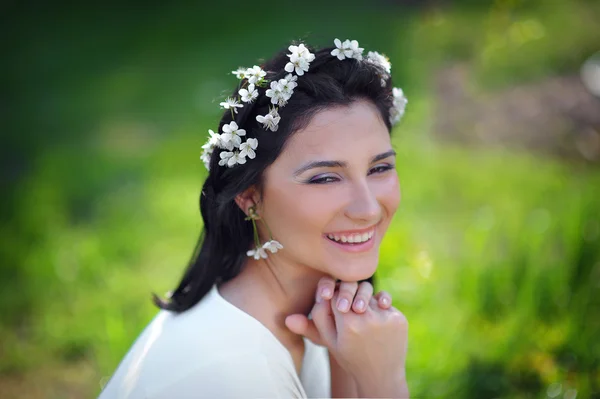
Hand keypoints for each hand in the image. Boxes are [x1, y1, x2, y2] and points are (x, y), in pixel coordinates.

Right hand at [289, 277, 408, 396]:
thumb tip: (287, 318)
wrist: (381, 375)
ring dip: (364, 300)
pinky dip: (379, 307)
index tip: (331, 300)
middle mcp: (367, 317)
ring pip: (370, 294)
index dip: (331, 294)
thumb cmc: (350, 357)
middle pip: (354, 287)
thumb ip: (311, 326)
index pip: (334, 292)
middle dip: (348, 292)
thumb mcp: (329, 343)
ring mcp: (386, 317)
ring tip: (361, 315)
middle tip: (346, 304)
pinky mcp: (399, 319)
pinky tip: (375, 322)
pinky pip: (385, 302)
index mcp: (347, 323)